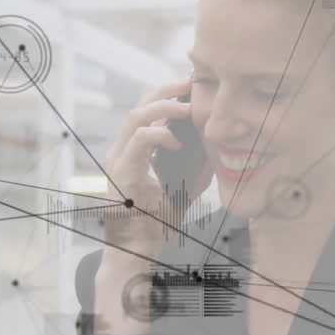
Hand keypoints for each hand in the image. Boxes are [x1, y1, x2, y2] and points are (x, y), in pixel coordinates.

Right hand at [99, 79, 203, 259]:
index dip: (168, 97)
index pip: (148, 113)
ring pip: (135, 118)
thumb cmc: (155, 225)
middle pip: (139, 107)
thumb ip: (193, 172)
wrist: (138, 251)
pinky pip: (138, 142)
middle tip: (191, 84)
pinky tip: (177, 142)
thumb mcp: (182, 192)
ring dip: (163, 108)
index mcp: (135, 154)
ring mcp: (119, 161)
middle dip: (166, 91)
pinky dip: (159, 136)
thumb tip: (215, 156)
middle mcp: (123, 152)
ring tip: (188, 108)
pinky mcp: (122, 173)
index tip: (193, 89)